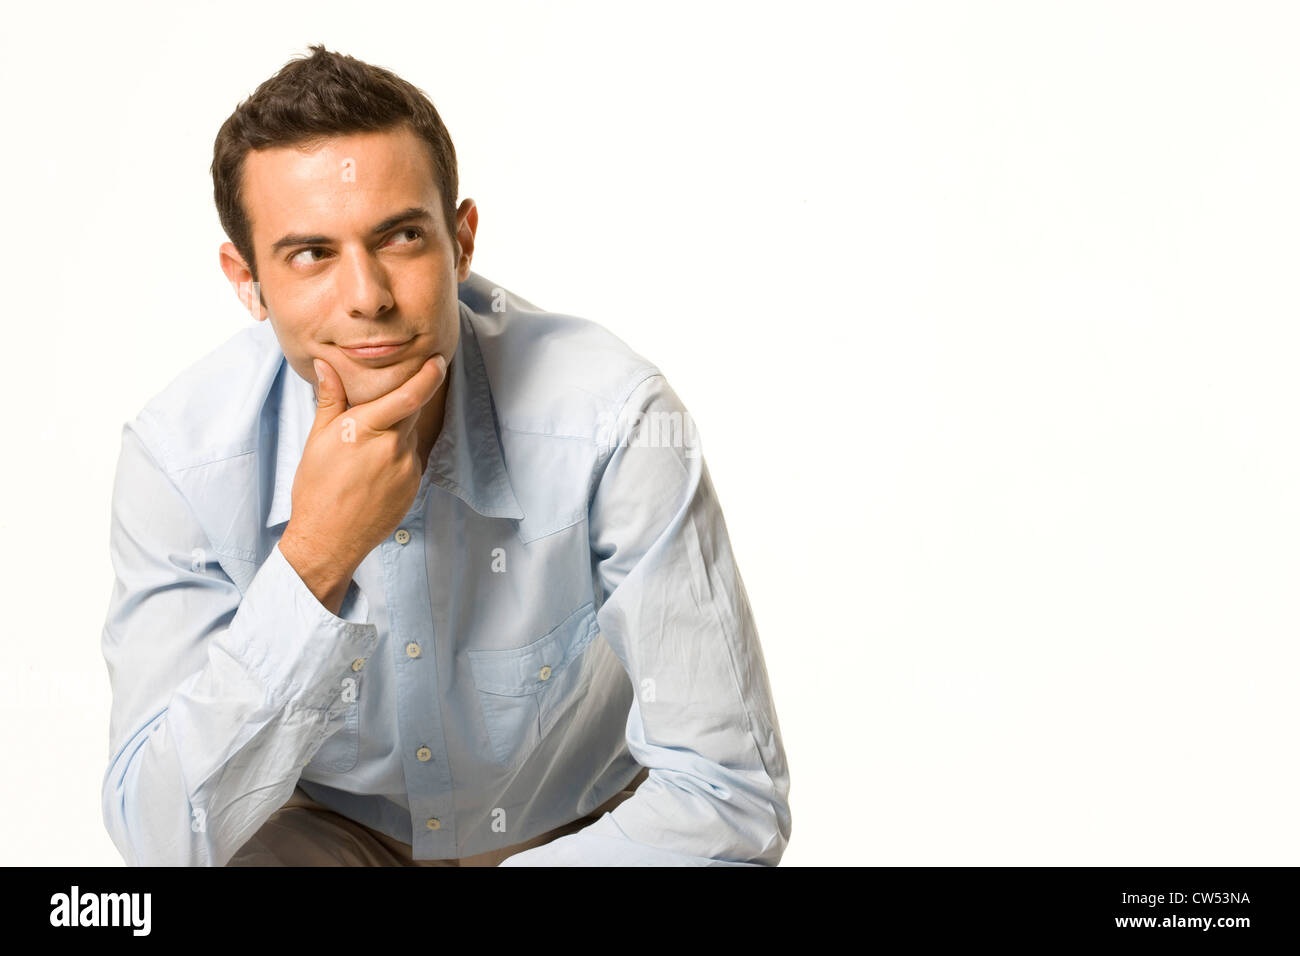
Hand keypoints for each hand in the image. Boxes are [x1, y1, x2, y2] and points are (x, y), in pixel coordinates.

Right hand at [278, 354, 447, 612]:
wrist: (329, 540)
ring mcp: (407, 469)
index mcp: (367, 430)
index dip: (428, 375)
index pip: (410, 396)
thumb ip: (331, 399)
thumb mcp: (318, 439)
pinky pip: (410, 458)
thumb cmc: (316, 489)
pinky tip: (374, 470)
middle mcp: (393, 448)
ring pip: (409, 435)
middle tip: (386, 401)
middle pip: (412, 410)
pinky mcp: (414, 486)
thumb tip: (326, 364)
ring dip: (396, 431)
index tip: (437, 360)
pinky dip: (397, 454)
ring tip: (366, 450)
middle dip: (405, 399)